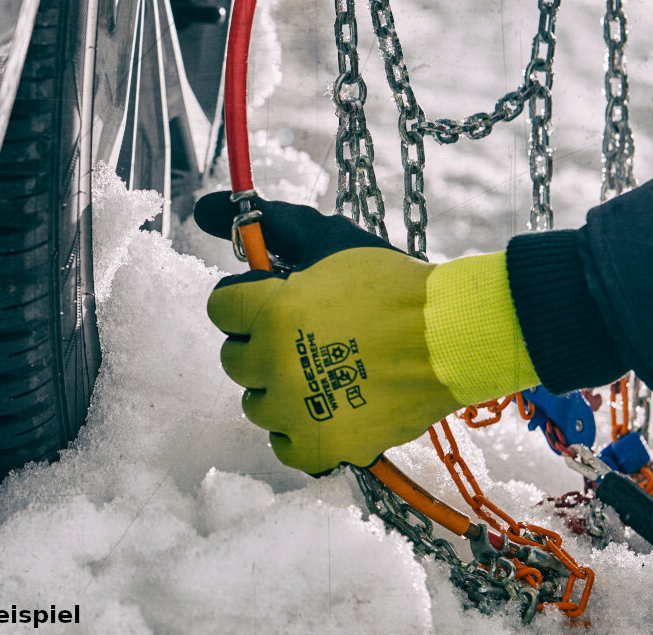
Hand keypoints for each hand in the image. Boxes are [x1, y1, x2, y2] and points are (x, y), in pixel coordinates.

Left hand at [194, 193, 459, 472]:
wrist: (451, 335)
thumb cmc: (388, 283)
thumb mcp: (327, 238)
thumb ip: (266, 224)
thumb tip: (201, 207)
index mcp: (270, 311)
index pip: (221, 307)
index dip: (249, 297)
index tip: (279, 295)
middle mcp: (274, 365)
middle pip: (235, 357)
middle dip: (262, 341)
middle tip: (307, 330)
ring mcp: (298, 411)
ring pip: (257, 402)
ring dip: (279, 385)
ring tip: (323, 366)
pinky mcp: (323, 445)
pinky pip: (284, 444)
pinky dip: (300, 427)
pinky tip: (326, 403)